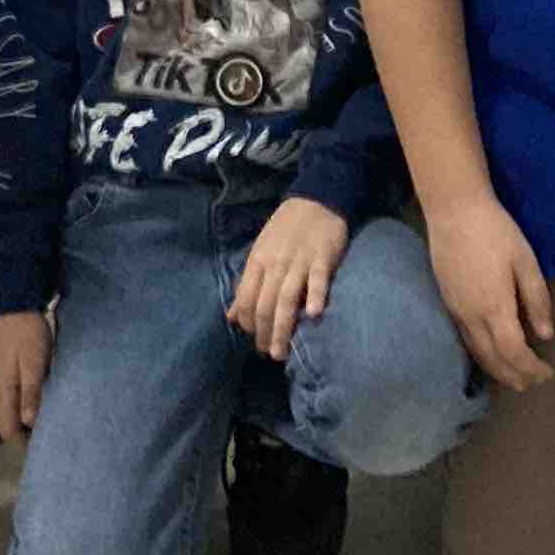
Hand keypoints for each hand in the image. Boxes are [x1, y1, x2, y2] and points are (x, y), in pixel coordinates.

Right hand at [0, 308, 51, 437]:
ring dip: (19, 421)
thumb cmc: (28, 334)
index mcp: (0, 391)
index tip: (41, 450)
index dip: (22, 443)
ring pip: (4, 411)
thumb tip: (28, 424)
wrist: (13, 305)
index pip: (8, 429)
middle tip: (45, 440)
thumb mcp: (35, 364)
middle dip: (21, 435)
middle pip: (4, 423)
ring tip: (42, 426)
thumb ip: (31, 394)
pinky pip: (5, 400)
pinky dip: (17, 407)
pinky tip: (32, 406)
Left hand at [227, 196, 351, 360]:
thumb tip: (231, 317)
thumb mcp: (261, 252)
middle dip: (265, 334)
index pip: (246, 299)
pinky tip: (314, 315)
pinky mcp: (323, 257)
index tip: (256, 339)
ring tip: (282, 352)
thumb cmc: (286, 230)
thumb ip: (248, 285)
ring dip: (283, 329)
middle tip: (270, 354)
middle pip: (265, 305)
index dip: (248, 324)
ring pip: (287, 299)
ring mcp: (299, 261)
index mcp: (258, 262)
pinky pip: (318, 279)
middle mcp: (275, 264)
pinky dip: (315, 296)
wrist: (317, 199)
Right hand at [425, 197, 554, 391]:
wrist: (453, 210)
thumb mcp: (525, 261)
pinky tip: (490, 354)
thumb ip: (536, 300)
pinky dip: (482, 355)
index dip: (531, 367)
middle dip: (515, 376)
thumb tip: (545, 335)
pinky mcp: (447, 302)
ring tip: (514, 379)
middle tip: (533, 383)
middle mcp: (472, 316)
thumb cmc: (495, 231)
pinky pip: (466, 340)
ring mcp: (456, 311)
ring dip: (497, 370)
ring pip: (477, 353)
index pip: (514, 352)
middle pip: (494, 359)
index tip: (547, 373)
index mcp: (495, 307)